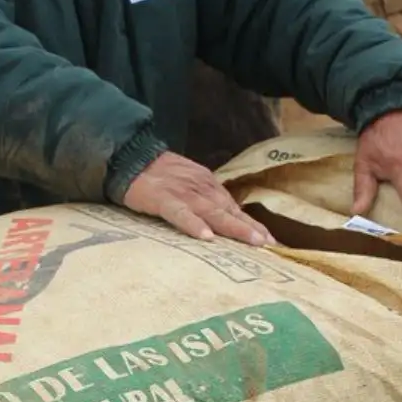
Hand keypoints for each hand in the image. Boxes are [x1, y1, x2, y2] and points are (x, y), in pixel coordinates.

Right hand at [121, 151, 276, 247]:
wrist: (130, 157)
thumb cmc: (159, 175)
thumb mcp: (189, 183)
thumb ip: (206, 199)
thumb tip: (226, 218)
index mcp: (208, 185)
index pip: (233, 207)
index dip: (252, 224)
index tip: (271, 240)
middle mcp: (201, 188)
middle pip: (229, 211)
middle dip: (250, 228)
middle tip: (269, 244)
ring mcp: (183, 193)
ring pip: (212, 212)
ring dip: (233, 227)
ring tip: (251, 242)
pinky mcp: (163, 199)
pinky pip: (180, 214)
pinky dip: (193, 224)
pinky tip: (206, 237)